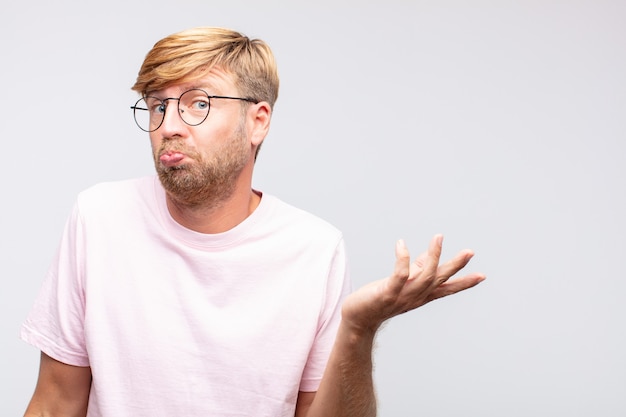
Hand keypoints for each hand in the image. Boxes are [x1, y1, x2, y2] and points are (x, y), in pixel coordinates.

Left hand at [341, 234, 485, 335]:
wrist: (358, 319)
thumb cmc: (379, 299)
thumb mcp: (402, 283)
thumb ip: (416, 269)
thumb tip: (430, 254)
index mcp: (421, 295)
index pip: (446, 289)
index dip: (464, 283)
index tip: (482, 276)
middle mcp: (415, 297)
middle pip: (440, 280)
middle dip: (455, 266)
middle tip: (469, 252)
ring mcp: (402, 296)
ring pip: (424, 276)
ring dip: (433, 256)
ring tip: (439, 237)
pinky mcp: (387, 293)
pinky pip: (399, 276)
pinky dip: (402, 259)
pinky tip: (401, 244)